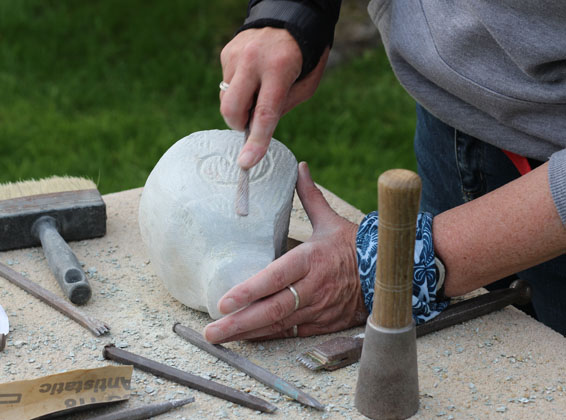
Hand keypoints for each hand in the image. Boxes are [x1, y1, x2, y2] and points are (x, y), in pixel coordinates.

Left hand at [203, 162, 367, 342]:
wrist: (388, 276)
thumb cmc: (355, 247)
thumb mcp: (331, 221)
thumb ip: (309, 195)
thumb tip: (299, 167)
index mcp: (311, 260)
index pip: (275, 277)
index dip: (250, 290)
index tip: (224, 301)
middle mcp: (312, 288)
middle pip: (272, 309)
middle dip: (239, 322)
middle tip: (211, 331)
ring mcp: (317, 309)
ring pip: (278, 325)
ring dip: (247, 333)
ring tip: (218, 338)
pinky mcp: (322, 324)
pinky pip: (290, 333)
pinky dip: (267, 337)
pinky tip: (245, 339)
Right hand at [219, 28, 328, 169]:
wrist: (289, 19)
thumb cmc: (302, 59)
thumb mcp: (305, 85)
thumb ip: (282, 108)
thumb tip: (256, 129)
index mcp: (279, 69)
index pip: (265, 113)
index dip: (256, 141)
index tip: (246, 162)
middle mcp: (253, 60)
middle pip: (232, 109)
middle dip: (238, 124)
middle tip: (252, 120)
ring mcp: (235, 55)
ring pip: (226, 99)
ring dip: (240, 104)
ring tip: (258, 88)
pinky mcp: (225, 53)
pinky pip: (225, 84)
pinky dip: (238, 88)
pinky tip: (252, 75)